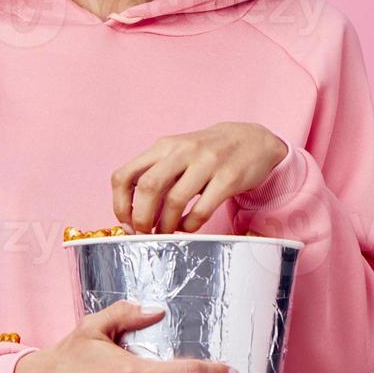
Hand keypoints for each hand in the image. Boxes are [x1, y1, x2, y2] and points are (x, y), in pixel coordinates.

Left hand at [110, 122, 286, 233]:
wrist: (253, 139)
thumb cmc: (208, 152)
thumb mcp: (178, 154)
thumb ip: (156, 175)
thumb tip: (133, 213)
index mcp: (164, 146)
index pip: (125, 175)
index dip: (119, 204)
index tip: (127, 221)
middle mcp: (183, 151)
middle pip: (147, 187)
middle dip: (141, 218)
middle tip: (144, 232)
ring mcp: (208, 163)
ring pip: (175, 199)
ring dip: (165, 224)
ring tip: (166, 232)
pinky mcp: (229, 178)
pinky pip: (202, 209)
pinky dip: (190, 224)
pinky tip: (189, 226)